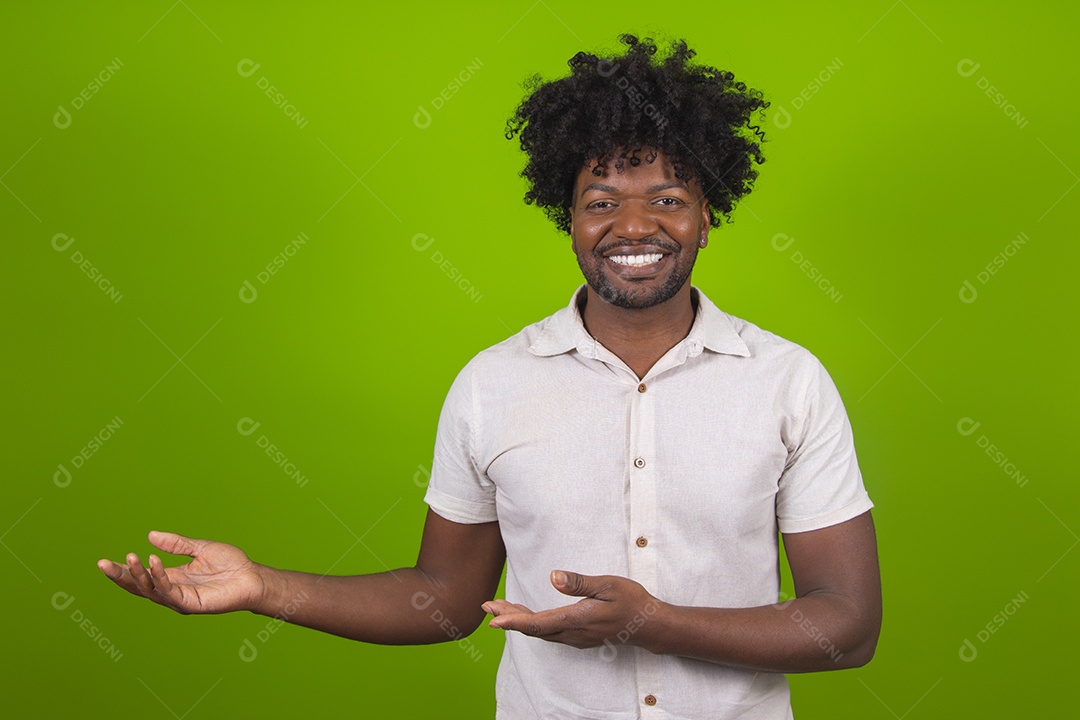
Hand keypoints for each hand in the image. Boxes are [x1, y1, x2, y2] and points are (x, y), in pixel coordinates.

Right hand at [97, 531, 264, 614]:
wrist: (252, 576)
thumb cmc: (230, 563)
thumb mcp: (199, 548)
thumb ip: (176, 544)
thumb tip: (150, 535)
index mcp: (172, 577)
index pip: (141, 576)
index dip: (122, 570)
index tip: (103, 562)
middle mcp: (172, 590)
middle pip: (139, 587)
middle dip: (120, 576)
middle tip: (102, 564)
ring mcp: (180, 599)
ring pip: (151, 591)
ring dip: (138, 575)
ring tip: (130, 558)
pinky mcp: (190, 604)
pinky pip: (170, 592)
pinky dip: (159, 578)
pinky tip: (153, 562)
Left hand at [482, 570, 663, 649]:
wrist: (649, 625)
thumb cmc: (630, 601)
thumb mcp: (607, 585)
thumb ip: (579, 583)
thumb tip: (553, 577)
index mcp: (576, 619)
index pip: (537, 623)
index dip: (513, 621)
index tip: (493, 619)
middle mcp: (572, 633)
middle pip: (533, 629)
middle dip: (508, 618)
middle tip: (487, 607)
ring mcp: (576, 638)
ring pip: (540, 632)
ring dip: (518, 621)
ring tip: (499, 609)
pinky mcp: (579, 637)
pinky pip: (549, 633)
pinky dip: (532, 624)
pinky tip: (526, 616)